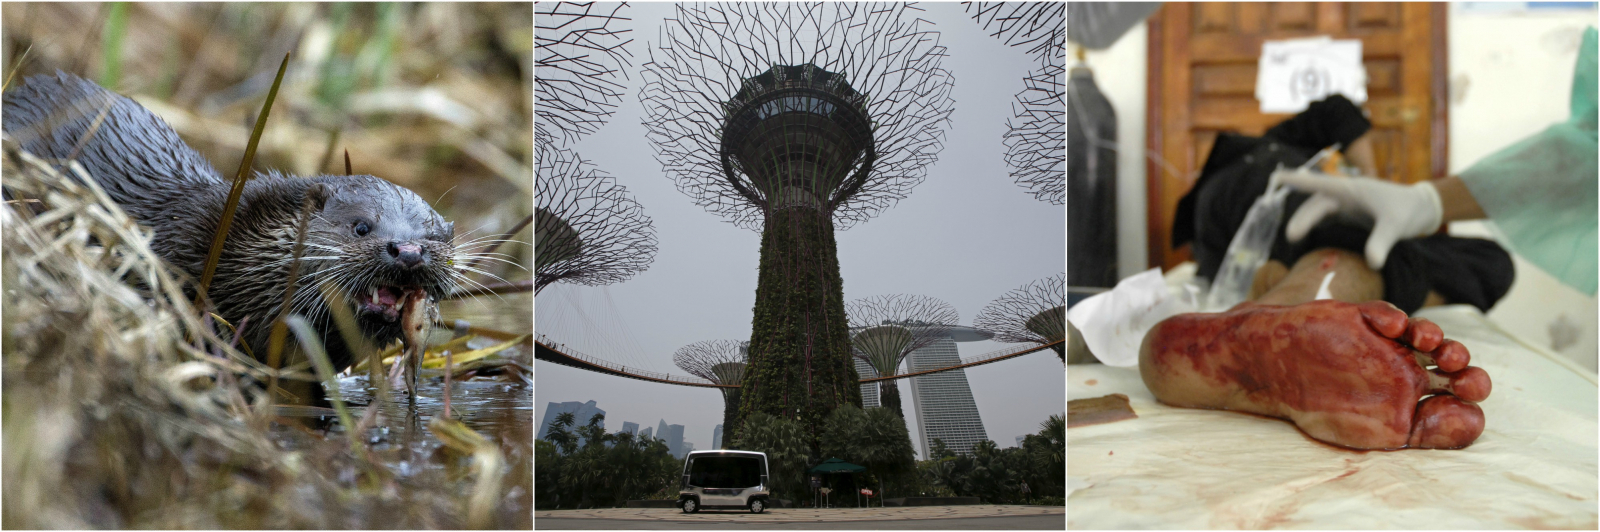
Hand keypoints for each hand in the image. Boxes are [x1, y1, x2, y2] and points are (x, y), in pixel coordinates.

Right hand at [1274, 168, 1442, 269]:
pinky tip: (1305, 235)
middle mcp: (1345, 194)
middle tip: (1292, 236)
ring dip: (1305, 222)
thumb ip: (1381, 243)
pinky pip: (1325, 218)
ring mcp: (1346, 204)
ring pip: (1318, 211)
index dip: (1297, 181)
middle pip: (1316, 204)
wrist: (1421, 208)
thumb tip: (1372, 264)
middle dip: (1302, 218)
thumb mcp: (1395, 226)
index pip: (1319, 184)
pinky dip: (1314, 225)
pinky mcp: (1349, 214)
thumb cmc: (1408, 210)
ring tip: (1294, 237)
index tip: (1276, 177)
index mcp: (1351, 189)